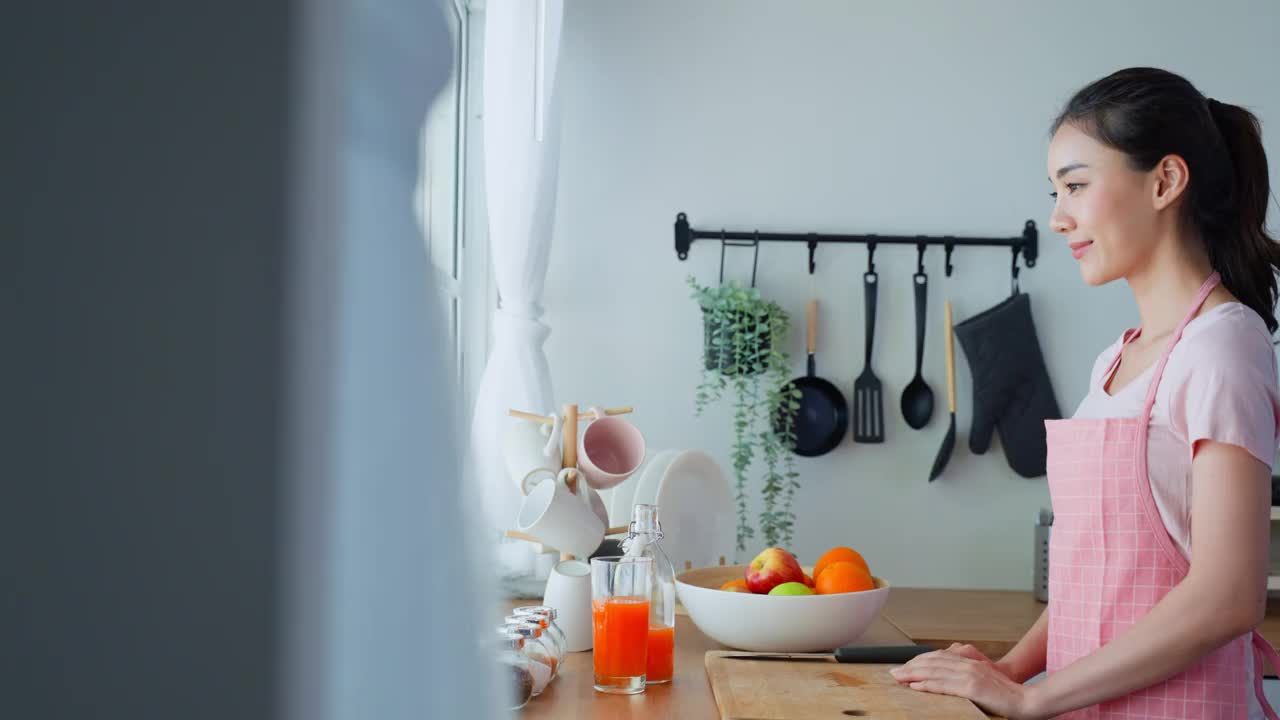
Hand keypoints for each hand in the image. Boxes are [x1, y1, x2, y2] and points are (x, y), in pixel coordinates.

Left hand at [890, 645, 1044, 718]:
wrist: (1027, 700)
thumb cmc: (1006, 694)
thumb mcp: (983, 678)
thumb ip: (966, 674)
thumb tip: (947, 677)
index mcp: (969, 662)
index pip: (937, 658)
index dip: (918, 661)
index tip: (904, 667)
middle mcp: (967, 665)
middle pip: (932, 662)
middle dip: (910, 666)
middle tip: (893, 672)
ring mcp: (969, 675)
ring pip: (934, 672)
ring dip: (913, 674)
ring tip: (898, 677)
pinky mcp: (972, 688)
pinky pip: (944, 685)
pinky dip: (927, 684)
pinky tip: (915, 686)